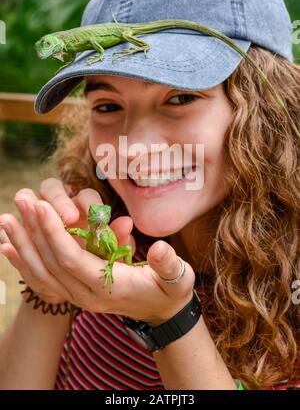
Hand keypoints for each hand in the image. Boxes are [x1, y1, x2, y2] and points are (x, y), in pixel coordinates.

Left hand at [0, 178, 194, 323]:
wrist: (161, 314)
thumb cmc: (170, 290)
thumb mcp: (178, 277)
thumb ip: (168, 265)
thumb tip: (161, 249)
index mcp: (109, 288)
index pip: (72, 259)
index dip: (55, 233)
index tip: (42, 206)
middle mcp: (87, 295)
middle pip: (51, 263)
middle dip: (34, 230)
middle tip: (22, 200)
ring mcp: (78, 296)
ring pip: (42, 271)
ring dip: (23, 244)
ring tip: (6, 219)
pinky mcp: (75, 293)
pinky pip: (43, 279)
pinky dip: (23, 263)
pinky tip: (7, 247)